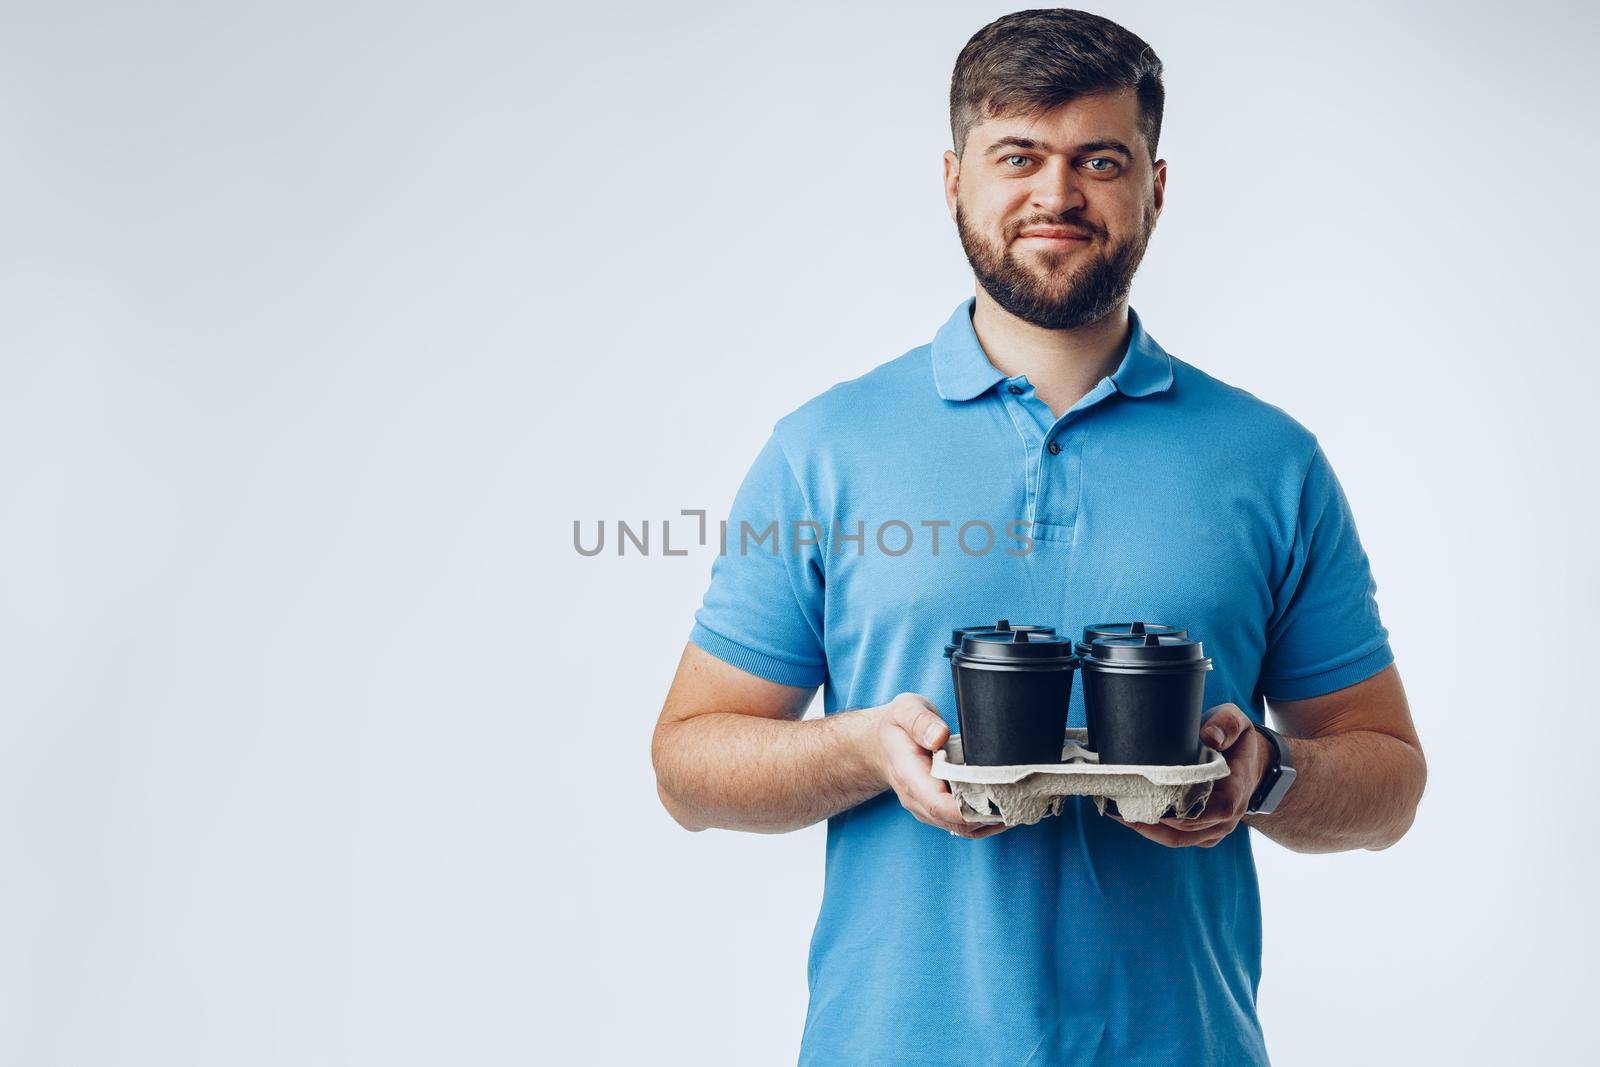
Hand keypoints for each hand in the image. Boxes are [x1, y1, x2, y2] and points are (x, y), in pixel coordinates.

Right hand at [871, 693, 1008, 839]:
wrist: (880, 744)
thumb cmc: (896, 726)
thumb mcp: (904, 709)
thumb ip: (920, 720)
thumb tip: (939, 737)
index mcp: (909, 776)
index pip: (938, 804)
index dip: (967, 809)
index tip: (995, 801)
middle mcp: (916, 799)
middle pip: (954, 822)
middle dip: (987, 817)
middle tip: (1019, 800)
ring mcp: (926, 809)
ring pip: (961, 828)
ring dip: (988, 821)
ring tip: (1017, 804)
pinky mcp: (936, 811)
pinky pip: (961, 825)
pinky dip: (983, 822)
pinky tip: (1003, 810)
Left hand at [1109, 703, 1269, 847]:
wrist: (1248, 762)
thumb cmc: (1235, 741)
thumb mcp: (1236, 721)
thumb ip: (1227, 724)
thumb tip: (1209, 737)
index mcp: (1237, 789)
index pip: (1217, 809)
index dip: (1188, 811)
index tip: (1158, 803)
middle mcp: (1228, 816)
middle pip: (1189, 828)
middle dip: (1155, 818)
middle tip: (1122, 802)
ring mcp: (1215, 828)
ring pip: (1179, 839)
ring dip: (1149, 828)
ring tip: (1119, 810)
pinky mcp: (1202, 832)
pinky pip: (1177, 839)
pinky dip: (1153, 831)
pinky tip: (1130, 816)